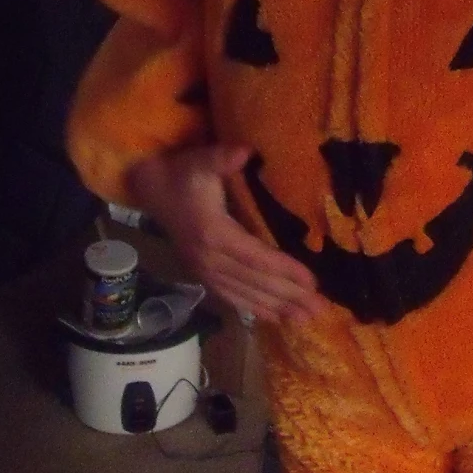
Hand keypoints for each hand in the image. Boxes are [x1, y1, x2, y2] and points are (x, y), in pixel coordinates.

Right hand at [127, 144, 327, 325]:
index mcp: (214, 234)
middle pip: (255, 282)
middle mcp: (209, 259)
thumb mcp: (200, 161)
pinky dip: (254, 309)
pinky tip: (275, 319)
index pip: (256, 257)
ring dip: (276, 308)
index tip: (313, 282)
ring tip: (306, 319)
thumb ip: (221, 158)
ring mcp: (204, 271)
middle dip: (288, 296)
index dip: (284, 270)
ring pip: (245, 294)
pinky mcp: (202, 275)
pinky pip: (231, 297)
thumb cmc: (183, 173)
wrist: (151, 189)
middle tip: (320, 310)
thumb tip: (243, 152)